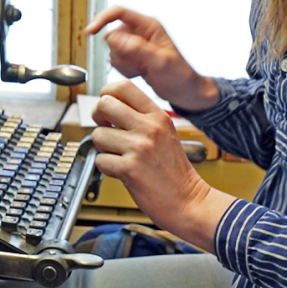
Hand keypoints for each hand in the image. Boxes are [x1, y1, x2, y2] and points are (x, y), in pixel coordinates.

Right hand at [85, 6, 218, 112]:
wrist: (186, 92)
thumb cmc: (180, 76)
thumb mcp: (160, 63)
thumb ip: (137, 49)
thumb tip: (113, 38)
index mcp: (149, 25)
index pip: (118, 13)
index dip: (101, 20)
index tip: (90, 32)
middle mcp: (141, 32)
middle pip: (112, 35)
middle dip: (119, 53)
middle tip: (138, 64)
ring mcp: (136, 44)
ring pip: (112, 50)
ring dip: (122, 64)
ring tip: (141, 70)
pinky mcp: (133, 56)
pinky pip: (116, 61)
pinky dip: (124, 69)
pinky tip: (140, 73)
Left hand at [91, 80, 235, 252]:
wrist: (189, 201)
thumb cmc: (174, 172)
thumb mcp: (165, 133)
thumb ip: (141, 118)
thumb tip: (109, 106)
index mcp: (157, 116)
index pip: (123, 86)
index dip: (107, 93)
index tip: (106, 106)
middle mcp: (149, 127)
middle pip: (104, 104)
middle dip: (98, 117)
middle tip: (106, 129)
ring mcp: (139, 147)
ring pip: (97, 134)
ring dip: (102, 148)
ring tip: (119, 156)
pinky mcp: (129, 168)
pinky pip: (100, 159)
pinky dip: (106, 168)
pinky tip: (121, 171)